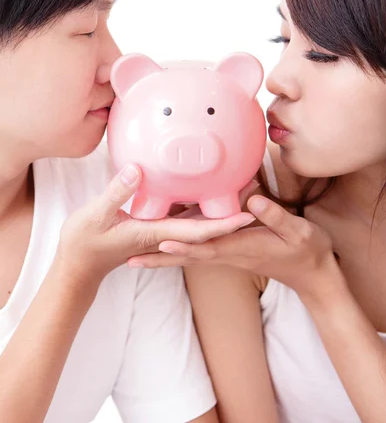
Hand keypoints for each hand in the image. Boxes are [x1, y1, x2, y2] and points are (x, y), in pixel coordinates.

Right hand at [56, 163, 255, 286]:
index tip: (251, 215)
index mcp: (156, 233)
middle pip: (206, 226)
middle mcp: (163, 235)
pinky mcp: (153, 229)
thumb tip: (138, 169)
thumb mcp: (95, 215)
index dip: (225, 224)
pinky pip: (182, 218)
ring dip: (219, 210)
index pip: (199, 230)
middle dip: (232, 214)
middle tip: (258, 195)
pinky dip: (199, 208)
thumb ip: (118, 192)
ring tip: (241, 190)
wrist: (76, 267)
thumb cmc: (83, 243)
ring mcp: (159, 233)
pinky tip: (205, 194)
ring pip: (197, 222)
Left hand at [127, 193, 339, 298]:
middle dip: (160, 257)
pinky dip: (181, 247)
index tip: (159, 241)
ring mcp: (230, 254)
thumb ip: (274, 215)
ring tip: (137, 253)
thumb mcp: (297, 230)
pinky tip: (169, 239)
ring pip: (191, 254)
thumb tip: (252, 201)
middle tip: (130, 257)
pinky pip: (201, 249)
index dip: (183, 245)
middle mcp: (230, 253)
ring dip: (164, 255)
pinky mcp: (232, 251)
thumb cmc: (307, 250)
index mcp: (242, 248)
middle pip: (189, 256)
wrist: (313, 273)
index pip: (207, 248)